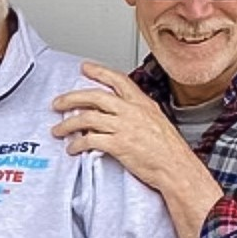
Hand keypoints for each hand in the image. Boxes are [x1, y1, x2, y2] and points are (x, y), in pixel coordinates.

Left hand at [52, 62, 198, 187]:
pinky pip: (90, 140)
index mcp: (142, 103)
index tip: (84, 68)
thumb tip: (120, 111)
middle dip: (71, 98)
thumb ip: (139, 112)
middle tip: (57, 103)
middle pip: (94, 96)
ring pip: (87, 118)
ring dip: (68, 124)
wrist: (178, 169)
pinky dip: (77, 144)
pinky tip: (72, 148)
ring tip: (58, 129)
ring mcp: (124, 127)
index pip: (117, 79)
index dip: (99, 71)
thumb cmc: (170, 151)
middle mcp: (131, 111)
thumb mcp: (157, 121)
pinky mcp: (119, 145)